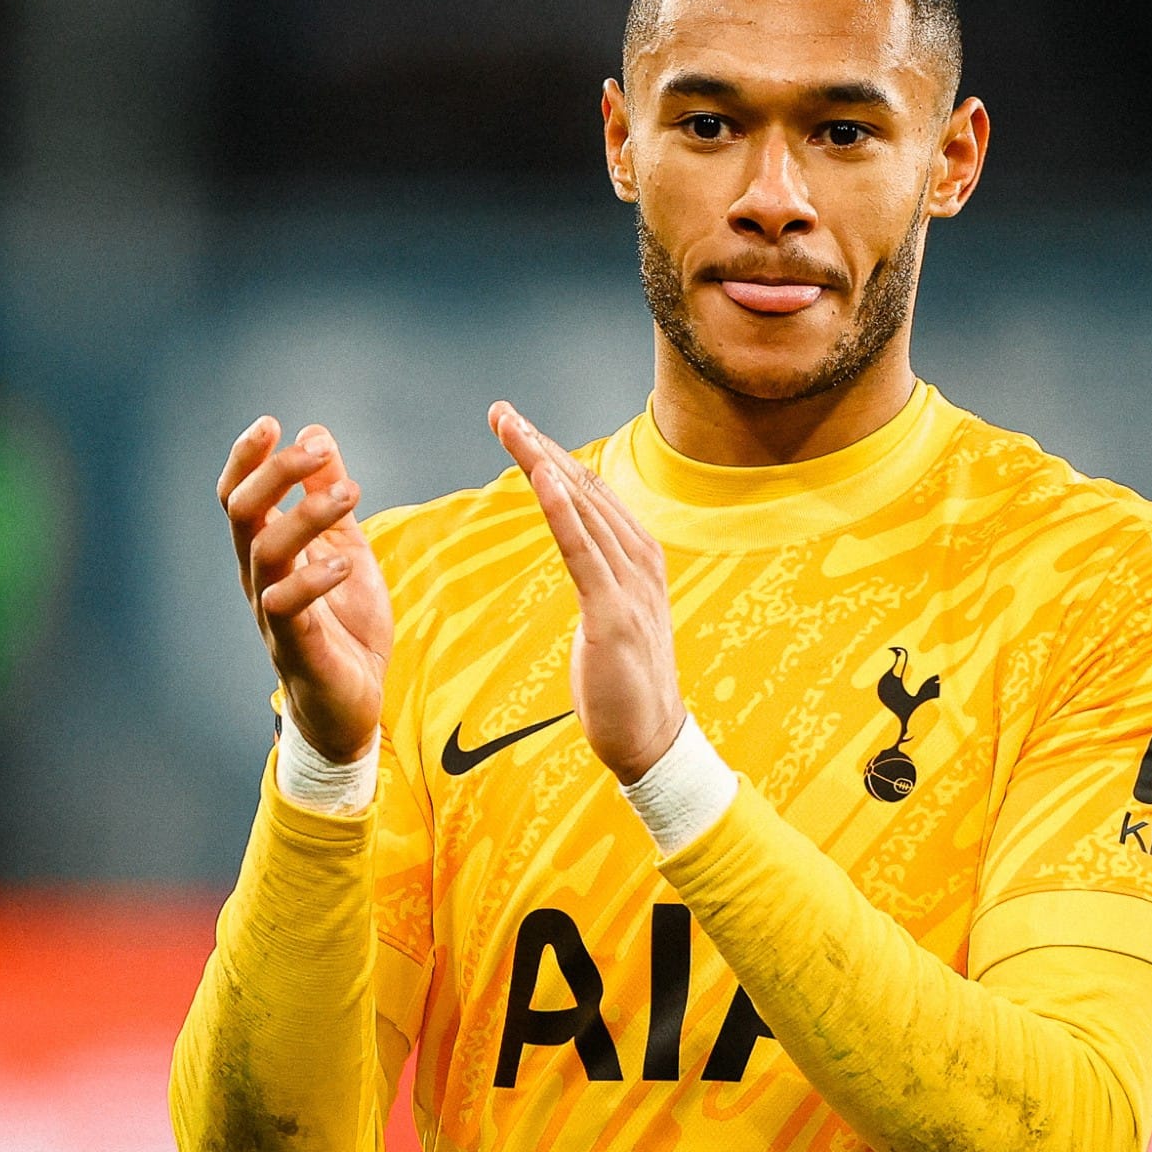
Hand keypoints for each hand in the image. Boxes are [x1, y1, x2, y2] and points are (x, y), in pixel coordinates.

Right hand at [218, 416, 393, 761]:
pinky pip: (288, 607)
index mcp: (268, 553)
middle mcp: (259, 580)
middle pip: (243, 513)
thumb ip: (330, 499)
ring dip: (304, 515)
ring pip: (265, 552)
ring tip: (349, 493)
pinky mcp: (296, 647)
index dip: (247, 458)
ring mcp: (273, 614)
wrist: (353, 706)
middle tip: (317, 449)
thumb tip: (319, 437)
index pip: (239, 496)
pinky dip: (313, 579)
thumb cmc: (345, 629)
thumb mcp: (347, 549)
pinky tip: (342, 562)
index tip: (272, 422)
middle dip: (275, 473)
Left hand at [489, 402, 683, 783]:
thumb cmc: (623, 685)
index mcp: (639, 560)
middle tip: (500, 410)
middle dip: (540, 447)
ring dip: (546, 467)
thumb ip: (599, 573)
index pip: (590, 494)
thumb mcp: (610, 615)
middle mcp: (641, 563)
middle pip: (585, 490)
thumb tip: (580, 542)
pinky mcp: (615, 617)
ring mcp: (631, 589)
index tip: (516, 425)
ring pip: (584, 512)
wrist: (650, 741)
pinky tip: (546, 482)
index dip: (551, 456)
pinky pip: (585, 556)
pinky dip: (566, 515)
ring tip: (513, 430)